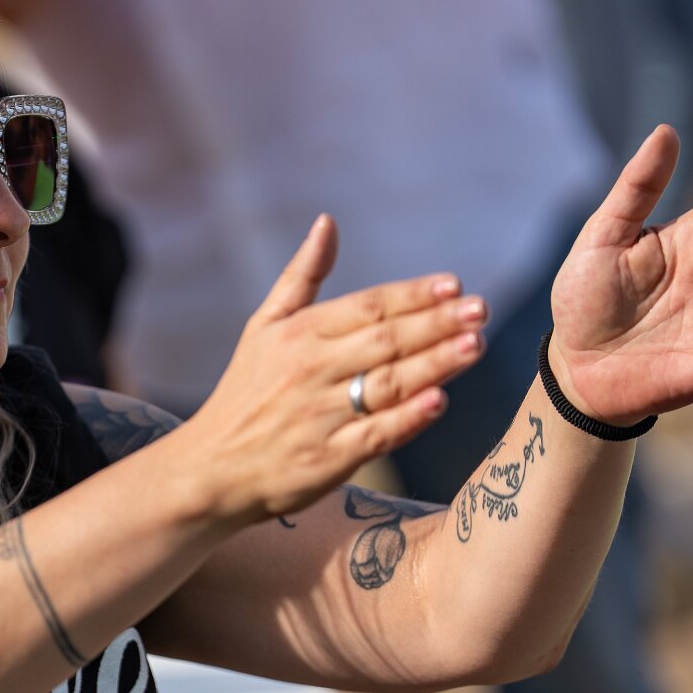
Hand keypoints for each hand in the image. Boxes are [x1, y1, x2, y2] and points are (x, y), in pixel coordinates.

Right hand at [177, 215, 485, 522]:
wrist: (212, 470)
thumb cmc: (245, 393)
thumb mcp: (262, 327)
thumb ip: (301, 276)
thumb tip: (328, 223)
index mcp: (298, 334)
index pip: (367, 307)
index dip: (412, 295)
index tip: (453, 285)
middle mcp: (310, 371)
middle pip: (385, 341)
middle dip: (436, 323)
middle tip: (480, 310)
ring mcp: (320, 416)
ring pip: (388, 384)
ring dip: (435, 363)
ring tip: (475, 345)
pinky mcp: (328, 459)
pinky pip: (377, 435)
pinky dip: (409, 418)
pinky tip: (440, 400)